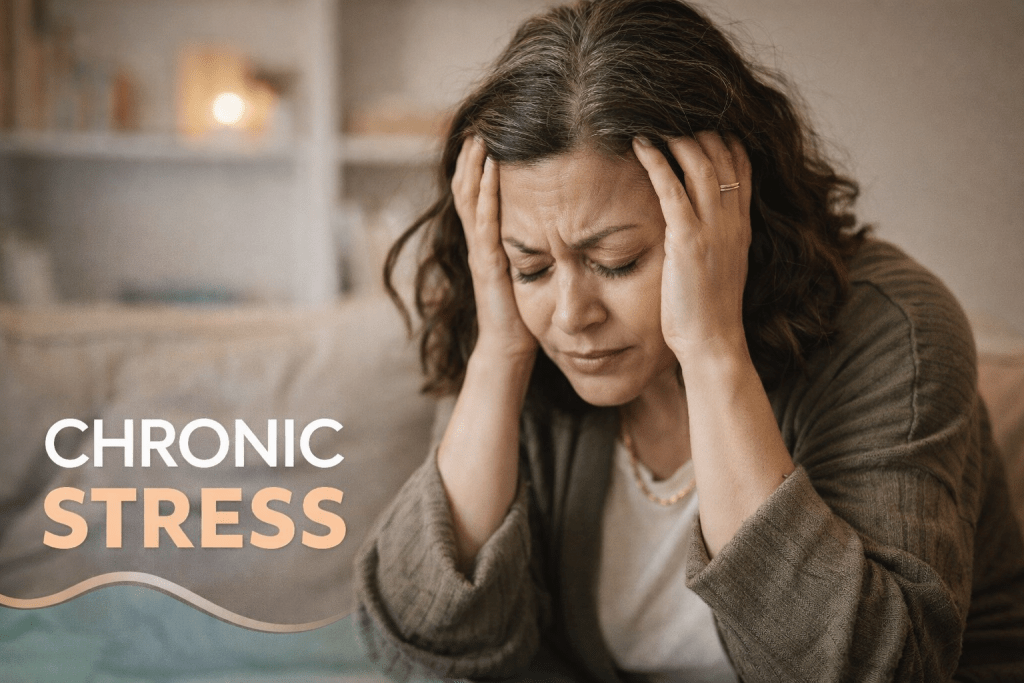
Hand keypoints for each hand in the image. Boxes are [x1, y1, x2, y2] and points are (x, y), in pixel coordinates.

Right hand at [452, 136, 537, 360]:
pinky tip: (490, 172)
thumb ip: (532, 246)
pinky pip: (484, 222)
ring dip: (474, 167)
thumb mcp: (529, 269)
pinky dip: (485, 195)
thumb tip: (551, 222)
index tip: (487, 133)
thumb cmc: (523, 313)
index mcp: (488, 241)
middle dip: (472, 156)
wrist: (509, 348)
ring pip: (470, 200)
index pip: (477, 193)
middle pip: (466, 189)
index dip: (478, 164)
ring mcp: (480, 251)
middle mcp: (478, 241)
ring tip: (479, 137)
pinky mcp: (487, 263)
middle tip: (479, 124)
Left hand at [631, 132, 752, 363]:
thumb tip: (692, 227)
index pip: (741, 168)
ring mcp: (713, 229)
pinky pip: (672, 190)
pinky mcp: (688, 240)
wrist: (714, 343)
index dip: (724, 140)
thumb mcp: (719, 269)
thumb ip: (713, 242)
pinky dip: (656, 162)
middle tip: (671, 115)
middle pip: (722, 157)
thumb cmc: (708, 314)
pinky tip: (640, 145)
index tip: (703, 124)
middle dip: (699, 130)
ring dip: (677, 138)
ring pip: (700, 166)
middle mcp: (732, 222)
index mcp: (741, 227)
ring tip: (654, 122)